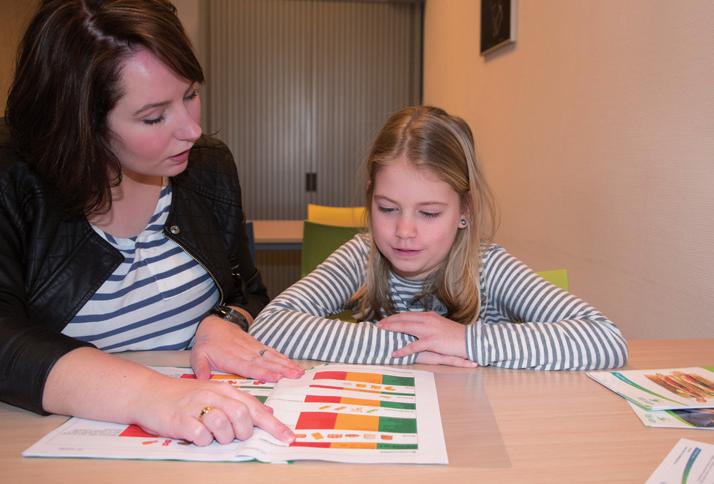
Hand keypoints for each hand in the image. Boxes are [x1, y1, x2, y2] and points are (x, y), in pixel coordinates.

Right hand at [136, 373, 294, 445]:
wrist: (150, 394)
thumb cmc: (185, 397)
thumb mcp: (215, 393)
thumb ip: (240, 402)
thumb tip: (267, 412)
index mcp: (225, 389)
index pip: (255, 407)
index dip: (273, 424)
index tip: (288, 438)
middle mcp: (213, 395)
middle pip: (242, 416)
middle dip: (242, 431)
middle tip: (232, 434)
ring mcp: (197, 407)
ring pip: (224, 427)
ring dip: (221, 436)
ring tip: (210, 432)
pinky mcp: (182, 420)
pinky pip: (202, 436)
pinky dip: (202, 440)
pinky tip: (195, 433)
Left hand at [191, 315, 303, 381]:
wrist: (213, 325)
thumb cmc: (206, 344)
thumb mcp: (198, 355)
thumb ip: (200, 367)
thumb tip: (202, 379)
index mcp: (231, 357)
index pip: (249, 366)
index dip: (263, 372)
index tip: (276, 377)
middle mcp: (245, 352)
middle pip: (265, 362)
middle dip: (281, 369)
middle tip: (295, 375)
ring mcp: (253, 347)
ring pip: (271, 357)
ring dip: (286, 364)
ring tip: (298, 371)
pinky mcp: (257, 345)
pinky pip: (271, 352)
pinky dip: (283, 358)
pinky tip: (292, 364)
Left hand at [377, 311, 475, 365]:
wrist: (468, 340)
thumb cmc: (454, 335)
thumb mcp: (439, 326)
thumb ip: (427, 325)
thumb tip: (416, 328)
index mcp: (428, 316)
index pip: (407, 314)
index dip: (394, 317)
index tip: (384, 320)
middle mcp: (427, 320)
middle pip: (403, 318)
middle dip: (389, 321)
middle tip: (378, 324)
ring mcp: (429, 329)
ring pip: (406, 327)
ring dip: (392, 329)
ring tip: (382, 332)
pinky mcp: (432, 341)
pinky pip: (414, 346)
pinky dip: (403, 349)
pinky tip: (395, 353)